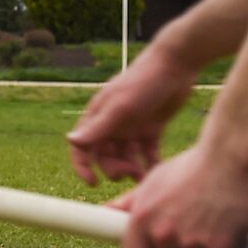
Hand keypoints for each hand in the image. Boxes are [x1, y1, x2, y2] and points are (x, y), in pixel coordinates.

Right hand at [68, 46, 200, 184]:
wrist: (175, 65)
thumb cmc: (143, 82)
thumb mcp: (120, 107)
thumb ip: (98, 126)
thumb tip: (71, 142)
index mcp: (98, 116)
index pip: (82, 146)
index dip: (83, 166)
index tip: (93, 183)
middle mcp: (112, 124)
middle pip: (106, 155)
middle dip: (113, 168)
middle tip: (129, 174)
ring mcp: (132, 127)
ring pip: (127, 157)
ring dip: (132, 169)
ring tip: (145, 178)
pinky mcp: (152, 128)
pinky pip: (148, 152)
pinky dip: (150, 163)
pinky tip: (157, 172)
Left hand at [110, 141, 247, 247]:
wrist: (231, 157)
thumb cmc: (191, 168)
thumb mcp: (153, 181)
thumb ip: (130, 203)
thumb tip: (107, 212)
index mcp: (142, 218)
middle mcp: (163, 233)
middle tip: (194, 237)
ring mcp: (192, 242)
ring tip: (212, 232)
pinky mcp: (221, 247)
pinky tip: (229, 235)